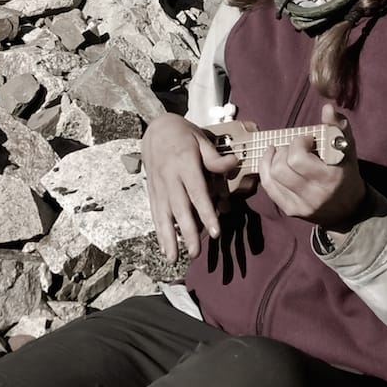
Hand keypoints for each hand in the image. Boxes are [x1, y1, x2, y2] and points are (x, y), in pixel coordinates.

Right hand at [143, 113, 238, 259]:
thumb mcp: (201, 138)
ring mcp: (158, 185)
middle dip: (187, 232)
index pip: (197, 192)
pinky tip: (164, 247)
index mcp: (185, 163)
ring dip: (168, 238)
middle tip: (195, 253)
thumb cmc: (183, 134)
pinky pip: (155, 213)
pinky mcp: (152, 191)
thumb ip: (215, 157)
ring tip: (173, 258)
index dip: (206, 212)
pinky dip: (159, 231)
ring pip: (163, 215)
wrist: (155, 128)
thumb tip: (234, 165)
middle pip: (180, 208)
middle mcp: (170, 177)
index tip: (215, 231)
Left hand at [259, 104, 364, 230]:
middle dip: (284, 150)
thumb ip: (338, 127)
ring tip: (283, 153)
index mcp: (331, 177)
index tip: (307, 139)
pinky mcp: (291, 210)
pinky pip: (269, 187)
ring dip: (274, 159)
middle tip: (295, 147)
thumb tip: (327, 108)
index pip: (298, 158)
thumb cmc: (347, 173)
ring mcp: (301, 205)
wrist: (349, 210)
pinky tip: (272, 162)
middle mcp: (315, 194)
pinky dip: (267, 170)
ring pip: (273, 176)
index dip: (298, 143)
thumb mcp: (348, 149)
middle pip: (281, 167)